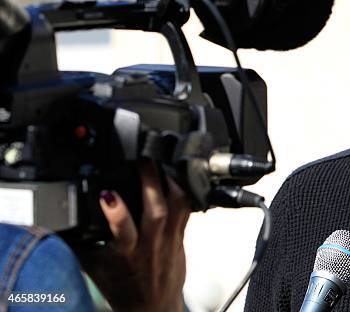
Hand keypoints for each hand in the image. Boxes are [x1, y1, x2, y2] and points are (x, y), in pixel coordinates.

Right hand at [77, 161, 190, 310]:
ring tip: (159, 164)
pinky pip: (186, 210)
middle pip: (156, 211)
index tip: (106, 192)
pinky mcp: (181, 237)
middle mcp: (150, 245)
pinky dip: (182, 191)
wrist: (153, 308)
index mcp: (126, 254)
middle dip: (150, 182)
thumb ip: (80, 245)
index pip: (123, 230)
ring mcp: (169, 240)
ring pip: (176, 207)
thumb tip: (56, 226)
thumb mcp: (95, 268)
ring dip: (169, 183)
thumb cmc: (123, 288)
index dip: (116, 211)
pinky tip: (174, 178)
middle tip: (142, 160)